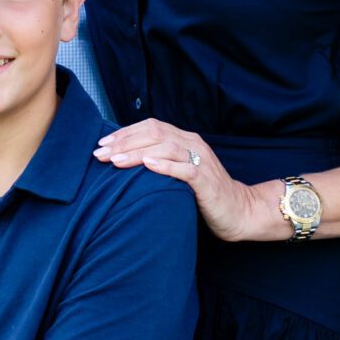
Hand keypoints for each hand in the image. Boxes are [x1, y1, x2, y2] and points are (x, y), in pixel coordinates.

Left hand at [93, 118, 262, 240]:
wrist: (238, 211)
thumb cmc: (204, 195)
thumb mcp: (178, 173)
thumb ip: (160, 162)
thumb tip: (124, 160)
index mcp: (184, 140)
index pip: (150, 127)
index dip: (124, 133)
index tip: (101, 143)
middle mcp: (192, 145)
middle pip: (154, 134)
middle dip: (124, 142)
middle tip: (100, 153)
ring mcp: (201, 161)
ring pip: (166, 147)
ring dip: (137, 153)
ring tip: (115, 160)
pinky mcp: (207, 181)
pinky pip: (185, 169)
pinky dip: (165, 165)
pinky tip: (147, 166)